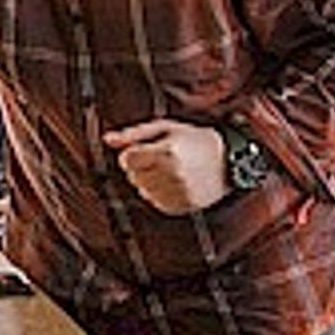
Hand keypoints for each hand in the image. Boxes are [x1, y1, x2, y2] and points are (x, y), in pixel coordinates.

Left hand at [105, 118, 228, 214]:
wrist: (229, 160)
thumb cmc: (193, 140)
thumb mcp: (165, 128)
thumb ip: (133, 134)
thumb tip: (106, 139)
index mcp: (167, 152)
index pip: (127, 160)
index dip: (131, 153)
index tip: (144, 149)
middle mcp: (174, 174)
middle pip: (133, 176)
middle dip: (139, 167)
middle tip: (159, 158)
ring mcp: (180, 192)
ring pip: (143, 190)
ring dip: (148, 181)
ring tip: (168, 170)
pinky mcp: (185, 206)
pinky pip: (157, 202)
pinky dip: (159, 193)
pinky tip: (173, 182)